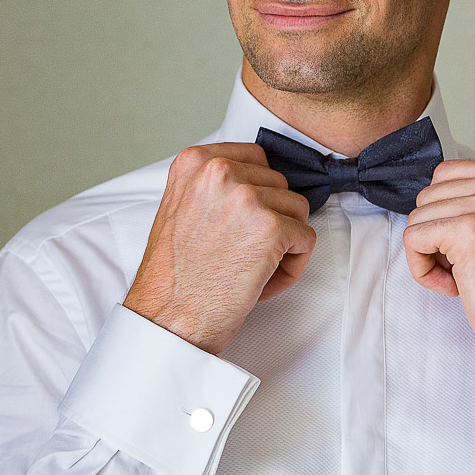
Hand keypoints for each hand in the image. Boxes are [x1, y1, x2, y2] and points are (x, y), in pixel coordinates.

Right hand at [123, 142, 315, 354]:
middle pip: (279, 184)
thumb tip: (253, 180)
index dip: (259, 192)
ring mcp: (247, 197)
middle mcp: (220, 172)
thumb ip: (211, 185)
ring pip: (297, 209)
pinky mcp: (271, 228)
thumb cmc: (174, 274)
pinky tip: (264, 280)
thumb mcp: (179, 207)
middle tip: (245, 252)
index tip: (246, 220)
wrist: (168, 316)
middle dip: (272, 219)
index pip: (255, 158)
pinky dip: (293, 264)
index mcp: (195, 162)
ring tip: (254, 267)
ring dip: (284, 242)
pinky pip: (306, 239)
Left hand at [403, 160, 474, 395]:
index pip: (446, 174)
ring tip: (465, 277)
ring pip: (418, 216)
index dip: (446, 215)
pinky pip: (413, 239)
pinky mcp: (469, 231)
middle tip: (468, 266)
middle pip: (429, 194)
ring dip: (430, 254)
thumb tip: (430, 198)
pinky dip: (422, 269)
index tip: (472, 246)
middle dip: (436, 233)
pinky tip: (454, 287)